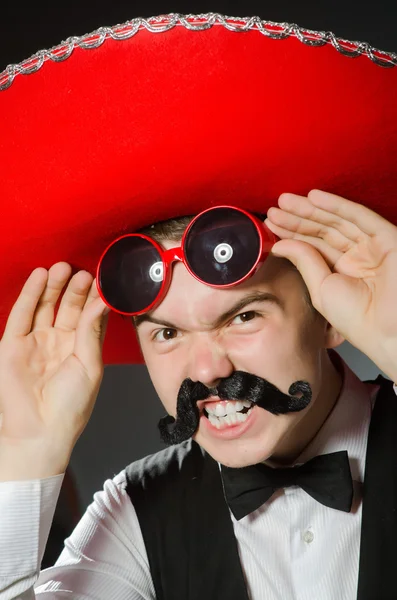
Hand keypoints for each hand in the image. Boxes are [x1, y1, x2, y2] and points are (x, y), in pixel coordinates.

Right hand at [0, 262, 109, 479]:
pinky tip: (40, 276)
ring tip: (64, 266)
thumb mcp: (89, 365)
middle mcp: (58, 342)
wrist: (40, 432)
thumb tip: (102, 301)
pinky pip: (21, 314)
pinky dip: (30, 294)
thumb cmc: (70, 406)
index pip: (88, 316)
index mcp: (80, 349)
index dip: (94, 298)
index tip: (103, 279)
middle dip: (75, 288)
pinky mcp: (13, 344)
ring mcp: (35, 342)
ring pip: (44, 306)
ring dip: (54, 286)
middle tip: (83, 271)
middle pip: (67, 307)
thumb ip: (91, 331)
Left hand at [264, 190, 396, 378]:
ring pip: (337, 220)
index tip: (271, 223)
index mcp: (343, 269)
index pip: (314, 244)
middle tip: (274, 207)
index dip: (292, 232)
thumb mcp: (321, 288)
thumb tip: (280, 243)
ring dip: (310, 209)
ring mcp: (372, 245)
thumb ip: (304, 262)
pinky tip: (313, 197)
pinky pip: (359, 216)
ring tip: (284, 201)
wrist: (385, 331)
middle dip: (297, 218)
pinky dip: (336, 205)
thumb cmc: (358, 319)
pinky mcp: (387, 238)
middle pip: (323, 229)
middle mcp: (358, 255)